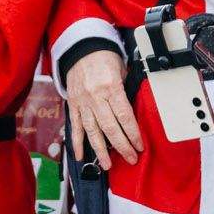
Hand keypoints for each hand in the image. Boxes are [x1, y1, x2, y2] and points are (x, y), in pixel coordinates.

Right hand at [66, 47, 142, 170]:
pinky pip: (75, 126)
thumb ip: (126, 92)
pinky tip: (80, 156)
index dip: (133, 133)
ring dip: (100, 150)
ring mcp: (83, 102)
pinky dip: (77, 142)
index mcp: (111, 87)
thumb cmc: (104, 58)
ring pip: (92, 131)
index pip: (124, 116)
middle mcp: (95, 97)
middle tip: (130, 159)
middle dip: (122, 146)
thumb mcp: (122, 70)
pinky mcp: (73, 105)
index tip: (139, 146)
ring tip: (107, 165)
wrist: (82, 49)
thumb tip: (132, 114)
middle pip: (110, 127)